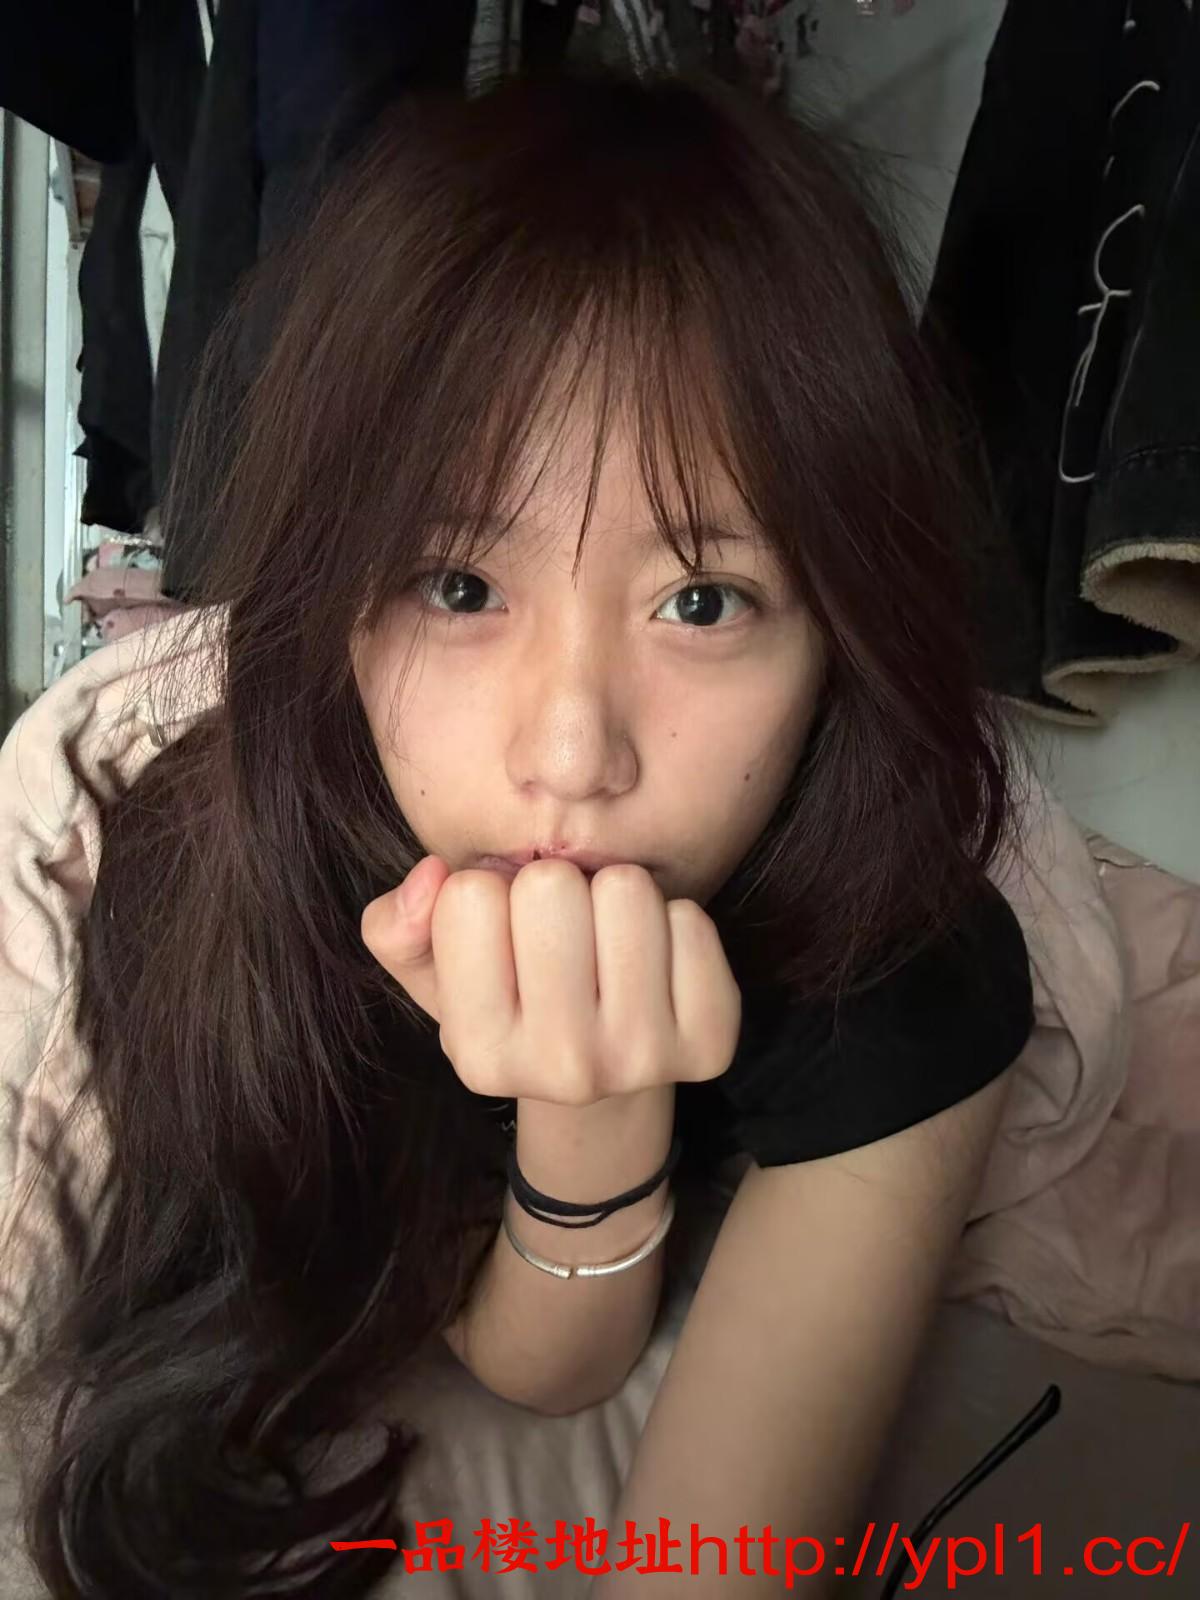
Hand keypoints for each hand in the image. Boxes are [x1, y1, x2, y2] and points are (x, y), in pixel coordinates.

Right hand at [361, 855, 741, 1107]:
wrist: (603, 1088)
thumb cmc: (511, 1007)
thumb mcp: (434, 976)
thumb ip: (396, 926)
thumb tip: (432, 874)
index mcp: (478, 1055)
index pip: (470, 896)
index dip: (486, 894)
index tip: (502, 936)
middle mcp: (561, 1070)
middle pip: (552, 885)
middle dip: (552, 888)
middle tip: (560, 935)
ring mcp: (642, 1059)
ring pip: (626, 889)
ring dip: (612, 896)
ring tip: (603, 943)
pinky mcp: (710, 1043)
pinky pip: (690, 918)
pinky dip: (670, 921)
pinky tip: (652, 964)